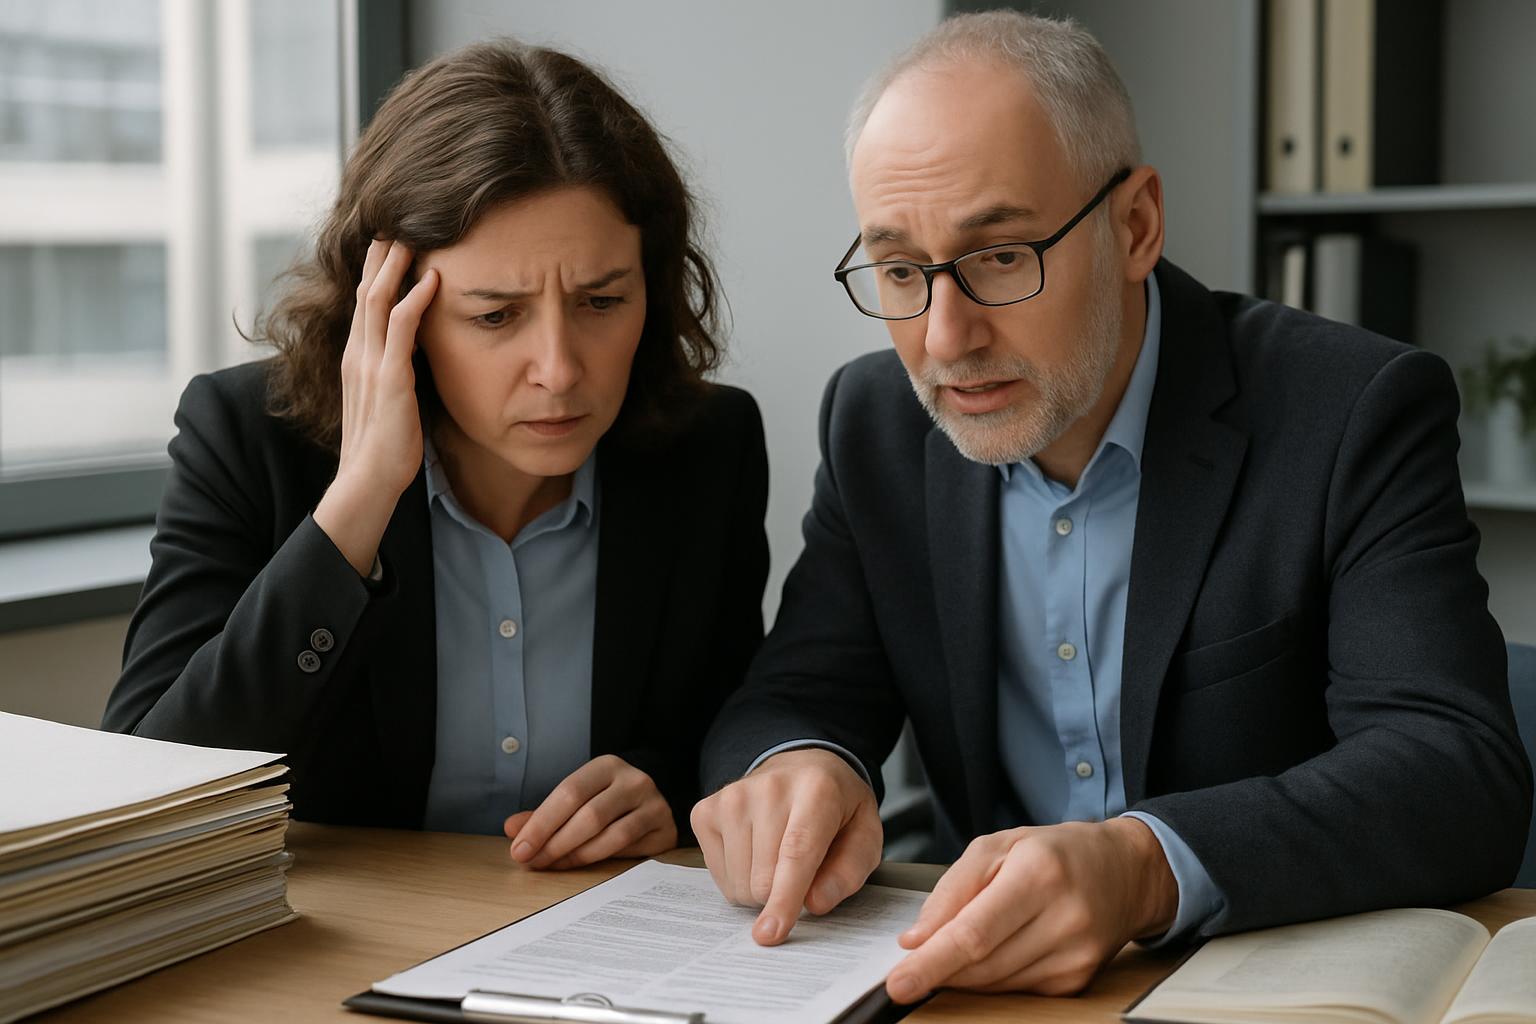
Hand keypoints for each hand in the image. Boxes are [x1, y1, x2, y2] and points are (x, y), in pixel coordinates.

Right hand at [314, 238, 438, 574]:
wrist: (368, 480)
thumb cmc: (384, 444)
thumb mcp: (388, 397)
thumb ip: (395, 370)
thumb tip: (414, 353)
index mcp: (357, 357)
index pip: (365, 302)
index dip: (375, 269)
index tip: (390, 239)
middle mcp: (358, 353)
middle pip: (367, 290)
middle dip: (381, 254)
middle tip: (398, 220)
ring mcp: (370, 364)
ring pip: (379, 300)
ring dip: (395, 265)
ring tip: (412, 235)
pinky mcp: (388, 379)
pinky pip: (401, 330)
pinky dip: (415, 300)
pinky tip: (431, 280)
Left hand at [502, 755, 676, 869]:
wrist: (652, 799)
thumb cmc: (605, 800)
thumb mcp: (577, 798)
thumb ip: (544, 813)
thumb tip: (512, 828)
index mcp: (607, 766)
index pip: (569, 792)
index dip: (541, 823)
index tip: (520, 849)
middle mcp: (634, 781)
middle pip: (589, 816)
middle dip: (555, 844)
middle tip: (533, 863)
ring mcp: (654, 805)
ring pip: (611, 837)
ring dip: (577, 857)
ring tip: (554, 866)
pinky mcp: (664, 830)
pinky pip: (630, 851)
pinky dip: (602, 861)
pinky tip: (584, 867)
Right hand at [690, 747, 882, 944]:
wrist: (801, 769)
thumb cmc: (836, 810)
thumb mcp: (865, 836)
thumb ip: (849, 871)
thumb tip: (814, 904)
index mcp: (817, 791)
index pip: (796, 852)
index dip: (785, 898)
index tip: (771, 933)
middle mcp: (769, 787)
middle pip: (763, 879)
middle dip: (781, 895)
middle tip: (800, 870)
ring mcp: (731, 798)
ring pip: (739, 883)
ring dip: (760, 888)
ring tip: (777, 856)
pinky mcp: (706, 811)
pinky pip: (718, 876)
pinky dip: (738, 877)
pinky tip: (754, 850)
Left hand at [885, 817, 1177, 1001]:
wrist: (1125, 872)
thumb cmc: (1055, 853)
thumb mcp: (997, 846)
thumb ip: (952, 889)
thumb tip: (916, 940)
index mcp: (1038, 874)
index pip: (975, 933)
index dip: (932, 963)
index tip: (898, 983)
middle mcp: (1063, 918)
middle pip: (983, 964)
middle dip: (938, 972)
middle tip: (906, 975)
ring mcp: (1074, 955)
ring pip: (995, 983)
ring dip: (962, 976)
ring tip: (952, 952)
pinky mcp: (1077, 980)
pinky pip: (1015, 990)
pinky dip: (990, 978)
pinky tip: (991, 955)